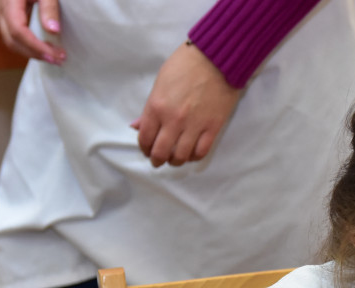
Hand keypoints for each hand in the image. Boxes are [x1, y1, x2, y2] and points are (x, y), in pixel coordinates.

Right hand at [0, 0, 65, 63]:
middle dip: (36, 54)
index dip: (36, 47)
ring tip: (54, 57)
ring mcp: (0, 10)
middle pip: (12, 40)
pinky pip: (13, 34)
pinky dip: (28, 44)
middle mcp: (0, 7)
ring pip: (10, 40)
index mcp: (8, 1)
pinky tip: (44, 48)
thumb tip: (53, 31)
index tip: (57, 55)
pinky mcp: (6, 13)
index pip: (18, 31)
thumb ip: (49, 7)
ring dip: (32, 52)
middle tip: (59, 60)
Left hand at [132, 42, 240, 166]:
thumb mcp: (160, 82)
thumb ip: (149, 108)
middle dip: (157, 160)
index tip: (147, 149)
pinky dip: (194, 157)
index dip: (144, 148)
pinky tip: (191, 153)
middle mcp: (173, 120)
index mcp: (156, 107)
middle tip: (158, 160)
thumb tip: (137, 126)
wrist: (216, 58)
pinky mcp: (212, 128)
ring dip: (175, 161)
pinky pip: (201, 152)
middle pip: (161, 152)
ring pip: (181, 156)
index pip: (145, 138)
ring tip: (175, 159)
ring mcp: (194, 125)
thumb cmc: (185, 65)